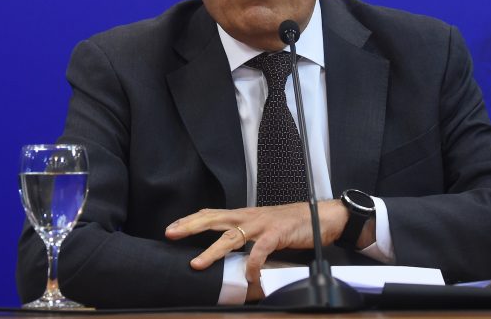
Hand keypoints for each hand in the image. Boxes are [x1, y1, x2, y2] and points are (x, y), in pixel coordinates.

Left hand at [165, 200, 349, 284]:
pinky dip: (252, 264)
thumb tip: (229, 250)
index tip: (172, 227)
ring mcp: (262, 225)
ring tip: (197, 264)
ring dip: (212, 251)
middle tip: (170, 233)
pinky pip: (259, 251)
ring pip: (231, 237)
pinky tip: (249, 276)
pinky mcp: (276, 234)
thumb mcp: (263, 227)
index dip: (192, 219)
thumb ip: (246, 235)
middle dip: (190, 226)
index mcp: (245, 215)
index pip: (212, 214)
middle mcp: (249, 217)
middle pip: (214, 219)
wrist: (320, 216)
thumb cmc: (290, 224)